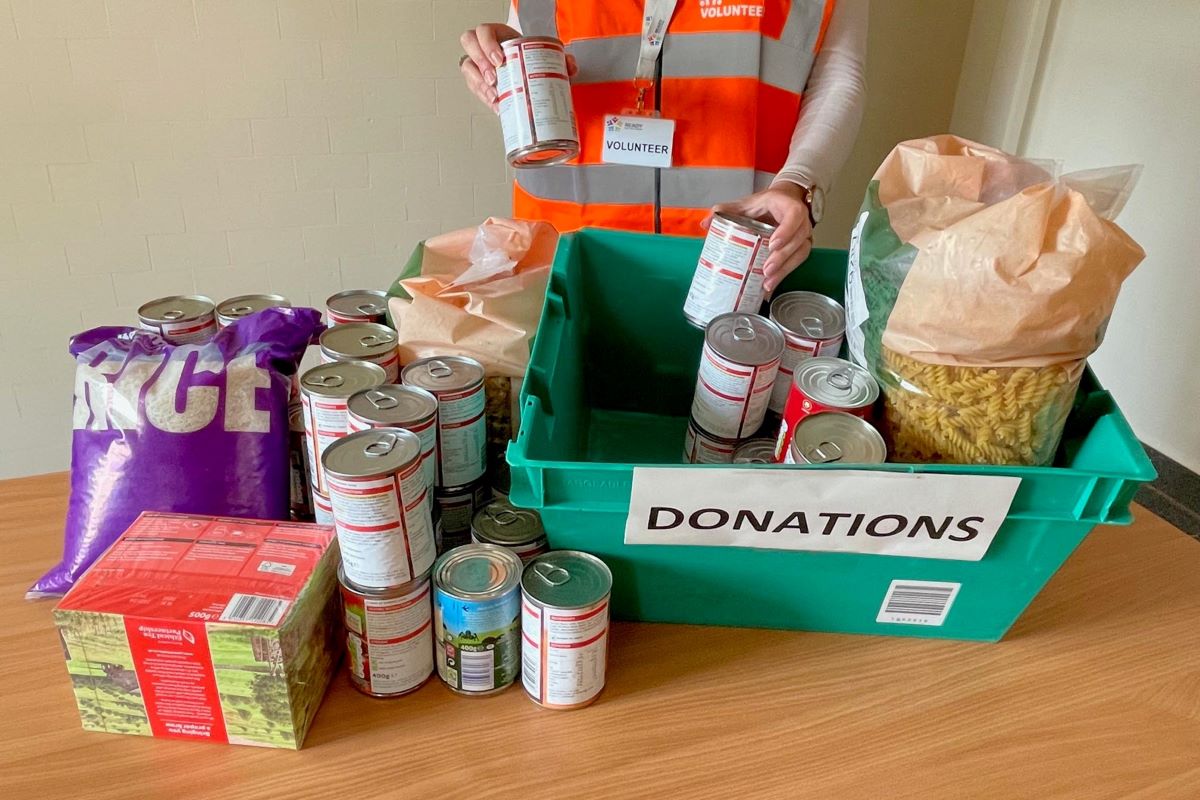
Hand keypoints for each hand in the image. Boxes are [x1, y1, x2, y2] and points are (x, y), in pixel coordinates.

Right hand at [460, 24, 578, 111]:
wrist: (528, 72)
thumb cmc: (530, 59)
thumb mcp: (544, 55)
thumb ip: (560, 59)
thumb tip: (571, 66)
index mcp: (499, 35)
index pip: (483, 31)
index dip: (487, 44)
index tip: (498, 59)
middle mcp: (485, 47)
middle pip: (469, 44)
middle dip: (480, 62)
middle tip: (493, 78)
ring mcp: (480, 64)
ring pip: (468, 67)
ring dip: (478, 82)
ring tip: (494, 94)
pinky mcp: (479, 81)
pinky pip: (474, 86)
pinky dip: (484, 97)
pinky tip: (496, 104)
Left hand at [707, 183, 813, 292]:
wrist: (783, 201)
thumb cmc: (766, 204)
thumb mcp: (747, 204)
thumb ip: (727, 210)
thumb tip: (706, 224)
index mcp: (787, 205)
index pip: (794, 215)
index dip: (786, 230)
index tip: (772, 244)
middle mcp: (800, 220)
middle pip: (798, 239)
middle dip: (782, 257)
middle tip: (766, 270)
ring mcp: (803, 234)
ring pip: (800, 252)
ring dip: (784, 269)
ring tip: (767, 282)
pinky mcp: (801, 246)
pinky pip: (797, 261)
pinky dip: (784, 274)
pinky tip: (770, 285)